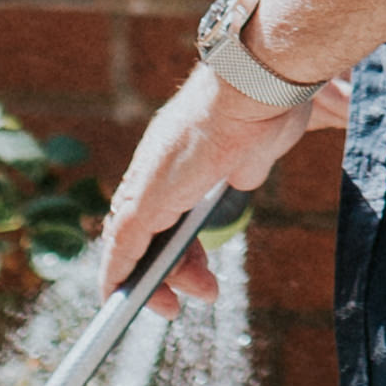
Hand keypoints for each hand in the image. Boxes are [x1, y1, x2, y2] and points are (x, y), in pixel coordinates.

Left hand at [101, 34, 333, 301]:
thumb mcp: (260, 144)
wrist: (256, 87)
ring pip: (134, 247)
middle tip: (205, 290)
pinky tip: (119, 298)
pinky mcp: (144, 201)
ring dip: (160, 280)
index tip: (193, 266)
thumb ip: (248, 162)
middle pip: (151, 232)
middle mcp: (158, 168)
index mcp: (182, 153)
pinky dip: (117, 277)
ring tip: (195, 297)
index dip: (178, 240)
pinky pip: (121, 250)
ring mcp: (148, 184)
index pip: (167, 207)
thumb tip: (250, 170)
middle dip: (176, 268)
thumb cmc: (268, 103)